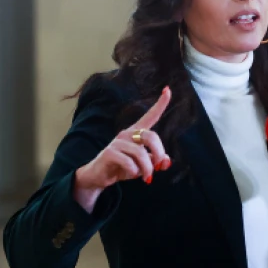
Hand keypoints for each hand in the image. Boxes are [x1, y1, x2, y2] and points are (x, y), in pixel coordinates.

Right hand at [73, 86, 172, 212]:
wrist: (99, 177)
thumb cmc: (123, 168)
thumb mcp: (143, 166)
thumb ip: (155, 162)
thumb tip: (167, 161)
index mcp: (136, 133)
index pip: (150, 116)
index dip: (160, 104)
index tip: (168, 90)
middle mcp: (127, 133)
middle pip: (151, 136)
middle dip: (159, 154)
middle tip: (158, 168)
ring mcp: (117, 142)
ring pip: (141, 153)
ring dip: (147, 168)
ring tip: (146, 177)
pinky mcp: (109, 152)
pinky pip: (129, 162)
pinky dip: (134, 171)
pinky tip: (131, 174)